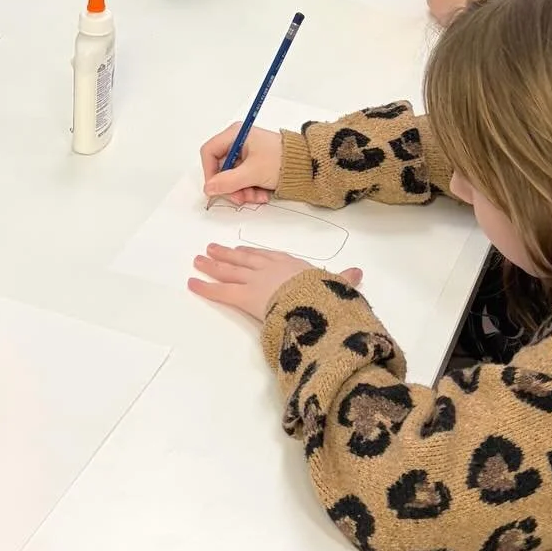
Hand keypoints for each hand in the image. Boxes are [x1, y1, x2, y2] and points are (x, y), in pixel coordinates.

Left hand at [189, 242, 361, 321]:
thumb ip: (344, 279)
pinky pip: (220, 292)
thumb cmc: (325, 293)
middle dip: (226, 255)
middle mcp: (268, 268)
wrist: (313, 301)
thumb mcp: (337, 285)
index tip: (241, 251)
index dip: (252, 254)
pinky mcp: (243, 297)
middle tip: (212, 249)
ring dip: (212, 265)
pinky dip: (205, 288)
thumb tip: (359, 273)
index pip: (266, 256)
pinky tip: (192, 284)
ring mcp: (254, 280)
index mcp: (290, 264)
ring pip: (228, 271)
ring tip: (199, 260)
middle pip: (242, 259)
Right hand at [199, 122, 281, 204]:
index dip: (209, 171)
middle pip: (222, 167)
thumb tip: (209, 188)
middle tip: (239, 198)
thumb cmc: (283, 160)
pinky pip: (245, 179)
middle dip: (231, 186)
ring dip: (242, 191)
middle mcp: (239, 142)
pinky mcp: (256, 164)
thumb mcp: (253, 172)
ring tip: (256, 197)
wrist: (309, 165)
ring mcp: (248, 154)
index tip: (216, 188)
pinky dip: (251, 189)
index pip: (209, 151)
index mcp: (236, 134)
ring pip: (233, 177)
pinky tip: (262, 194)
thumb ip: (228, 181)